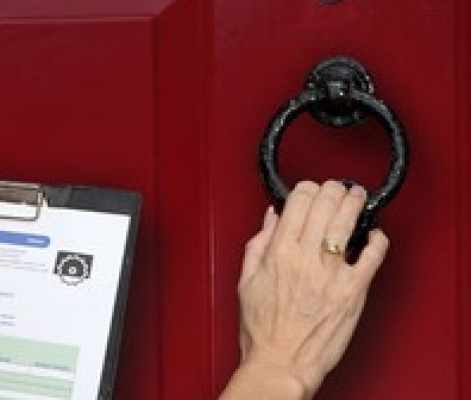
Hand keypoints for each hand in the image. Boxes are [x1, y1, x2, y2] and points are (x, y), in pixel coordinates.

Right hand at [222, 181, 389, 398]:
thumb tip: (270, 218)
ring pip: (350, 221)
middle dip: (334, 188)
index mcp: (278, 253)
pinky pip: (374, 255)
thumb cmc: (264, 330)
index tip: (310, 190)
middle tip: (338, 188)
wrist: (282, 362)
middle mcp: (306, 258)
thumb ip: (258, 244)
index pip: (298, 200)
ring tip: (357, 198)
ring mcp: (332, 273)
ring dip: (356, 203)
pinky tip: (373, 235)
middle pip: (326, 203)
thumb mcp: (246, 281)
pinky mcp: (354, 290)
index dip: (307, 188)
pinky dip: (378, 238)